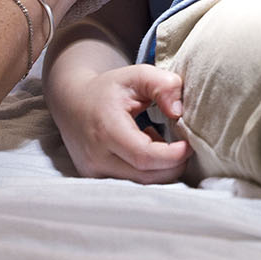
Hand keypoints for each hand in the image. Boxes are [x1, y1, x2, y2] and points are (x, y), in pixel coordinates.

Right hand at [54, 64, 189, 182]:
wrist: (71, 102)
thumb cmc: (108, 89)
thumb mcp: (136, 75)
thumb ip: (163, 85)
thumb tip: (178, 112)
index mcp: (106, 129)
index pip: (144, 156)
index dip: (173, 155)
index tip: (188, 144)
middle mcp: (96, 157)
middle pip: (146, 176)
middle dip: (173, 165)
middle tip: (185, 146)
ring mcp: (93, 172)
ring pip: (140, 184)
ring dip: (161, 170)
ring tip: (164, 145)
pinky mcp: (95, 179)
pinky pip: (130, 183)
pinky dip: (147, 171)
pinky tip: (148, 150)